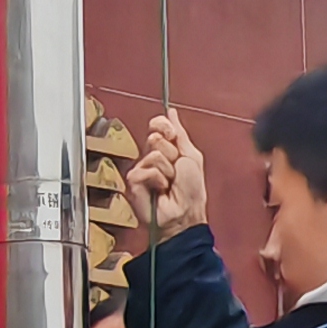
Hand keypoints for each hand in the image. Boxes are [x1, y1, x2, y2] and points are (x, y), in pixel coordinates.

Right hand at [134, 110, 208, 240]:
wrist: (185, 214)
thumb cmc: (191, 192)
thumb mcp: (192, 156)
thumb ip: (180, 133)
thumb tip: (171, 113)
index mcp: (166, 149)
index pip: (157, 125)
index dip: (164, 126)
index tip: (173, 136)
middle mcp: (152, 157)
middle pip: (155, 137)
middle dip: (172, 154)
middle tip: (175, 171)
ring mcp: (142, 169)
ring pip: (153, 155)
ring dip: (167, 171)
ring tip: (169, 184)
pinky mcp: (133, 182)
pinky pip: (145, 170)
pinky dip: (157, 180)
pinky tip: (160, 190)